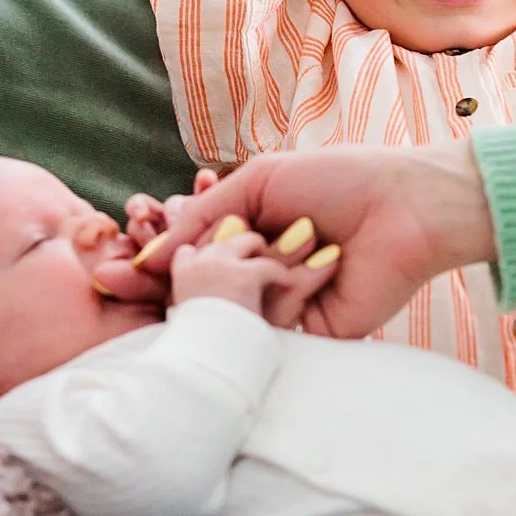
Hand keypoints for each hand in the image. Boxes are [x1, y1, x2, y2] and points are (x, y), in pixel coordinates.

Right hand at [89, 142, 495, 337]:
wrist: (404, 204)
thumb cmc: (338, 180)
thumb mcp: (257, 182)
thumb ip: (203, 217)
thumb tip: (150, 254)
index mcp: (248, 239)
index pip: (186, 259)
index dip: (148, 264)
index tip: (111, 265)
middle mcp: (260, 277)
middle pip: (194, 294)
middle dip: (154, 289)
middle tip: (110, 283)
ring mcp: (283, 308)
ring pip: (226, 313)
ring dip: (229, 280)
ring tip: (256, 250)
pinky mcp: (312, 336)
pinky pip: (268, 327)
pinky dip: (274, 293)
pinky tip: (302, 260)